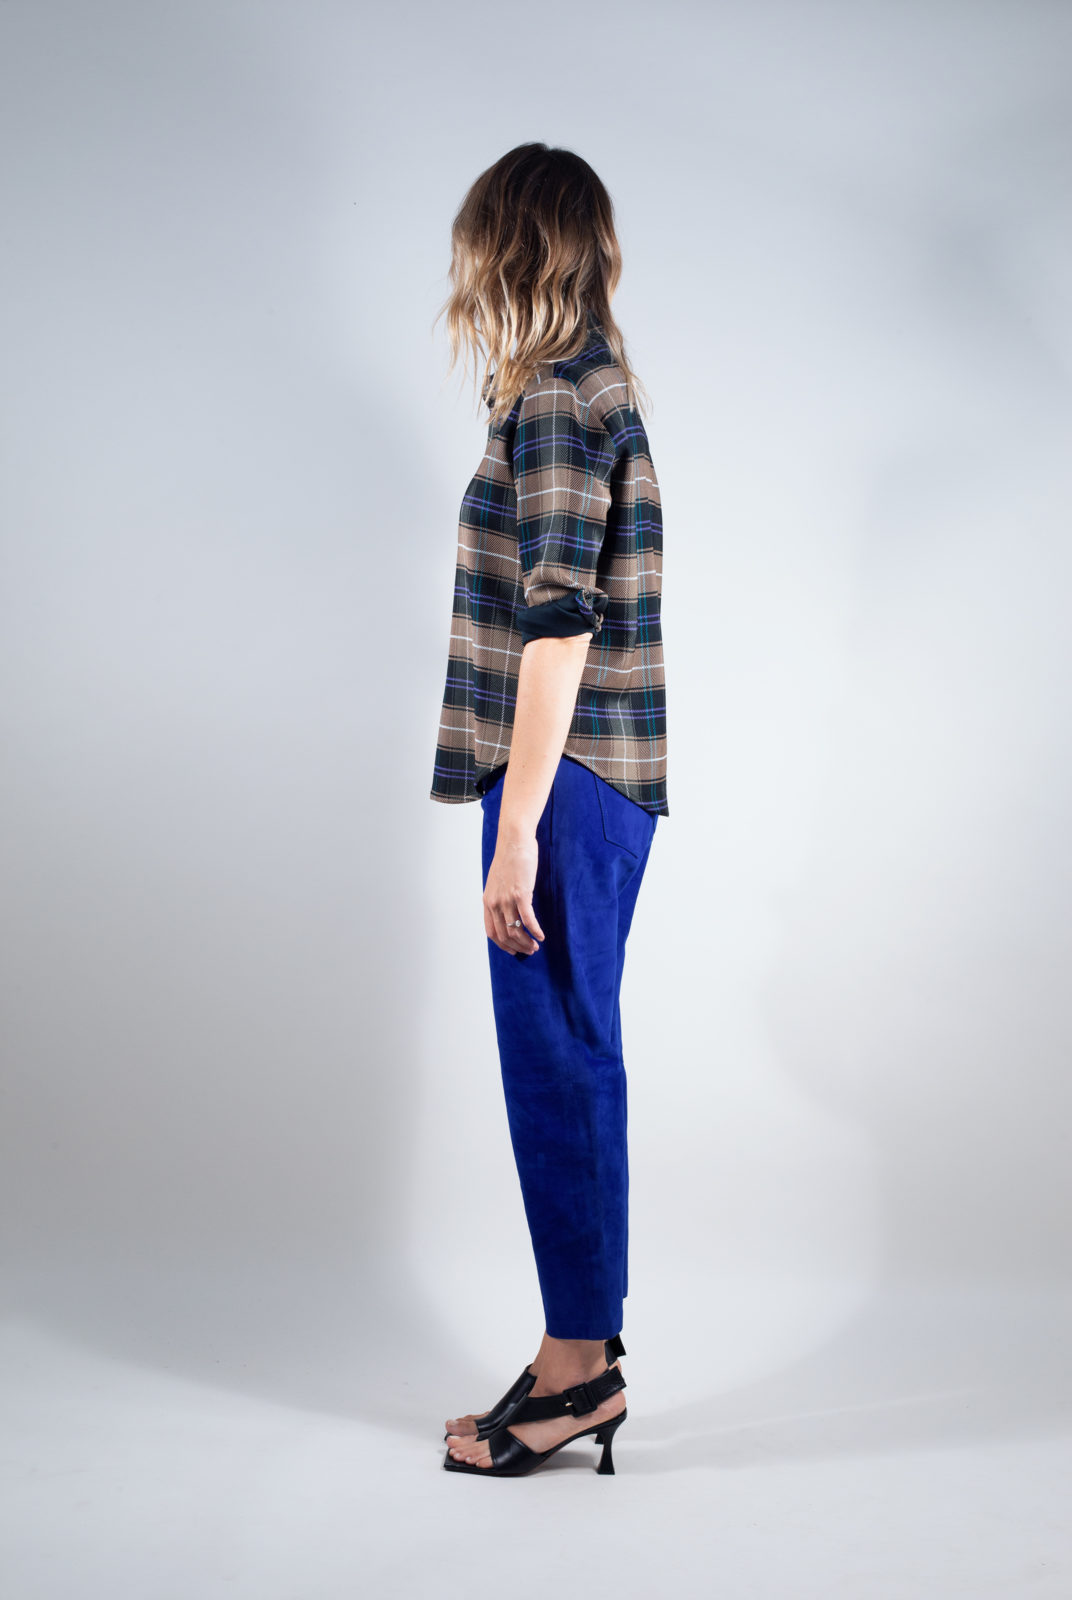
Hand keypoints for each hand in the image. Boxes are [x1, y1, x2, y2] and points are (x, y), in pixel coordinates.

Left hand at [483, 830, 545, 954]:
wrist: (514, 840)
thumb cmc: (509, 858)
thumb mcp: (498, 881)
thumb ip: (500, 896)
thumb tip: (507, 909)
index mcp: (488, 901)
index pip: (491, 932)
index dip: (502, 945)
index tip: (513, 950)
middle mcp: (495, 903)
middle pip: (504, 935)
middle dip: (517, 946)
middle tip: (529, 950)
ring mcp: (507, 899)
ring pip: (516, 930)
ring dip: (527, 942)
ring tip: (536, 946)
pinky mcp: (521, 894)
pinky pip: (528, 919)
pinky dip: (535, 931)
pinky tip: (542, 936)